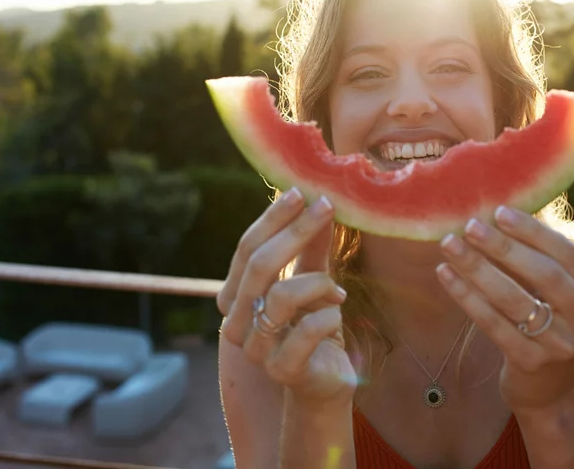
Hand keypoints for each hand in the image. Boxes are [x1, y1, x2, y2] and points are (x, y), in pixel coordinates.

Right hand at [218, 188, 355, 406]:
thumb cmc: (314, 326)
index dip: (272, 219)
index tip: (301, 192)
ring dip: (318, 283)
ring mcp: (256, 349)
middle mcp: (237, 322)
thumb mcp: (312, 280)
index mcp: (236, 296)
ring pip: (282, 296)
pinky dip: (329, 314)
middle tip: (326, 207)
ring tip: (336, 290)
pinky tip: (337, 313)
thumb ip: (310, 247)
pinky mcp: (282, 369)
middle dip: (296, 231)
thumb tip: (318, 200)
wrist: (326, 380)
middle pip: (260, 266)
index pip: (246, 249)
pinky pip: (307, 329)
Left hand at [436, 206, 573, 411]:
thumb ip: (544, 257)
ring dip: (478, 268)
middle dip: (504, 248)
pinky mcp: (532, 364)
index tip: (499, 211)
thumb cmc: (550, 324)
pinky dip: (467, 296)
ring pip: (515, 300)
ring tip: (450, 245)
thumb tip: (503, 210)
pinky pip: (494, 324)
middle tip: (471, 226)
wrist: (550, 390)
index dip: (533, 231)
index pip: (568, 254)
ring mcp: (563, 347)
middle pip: (545, 276)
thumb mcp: (560, 293)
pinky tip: (445, 275)